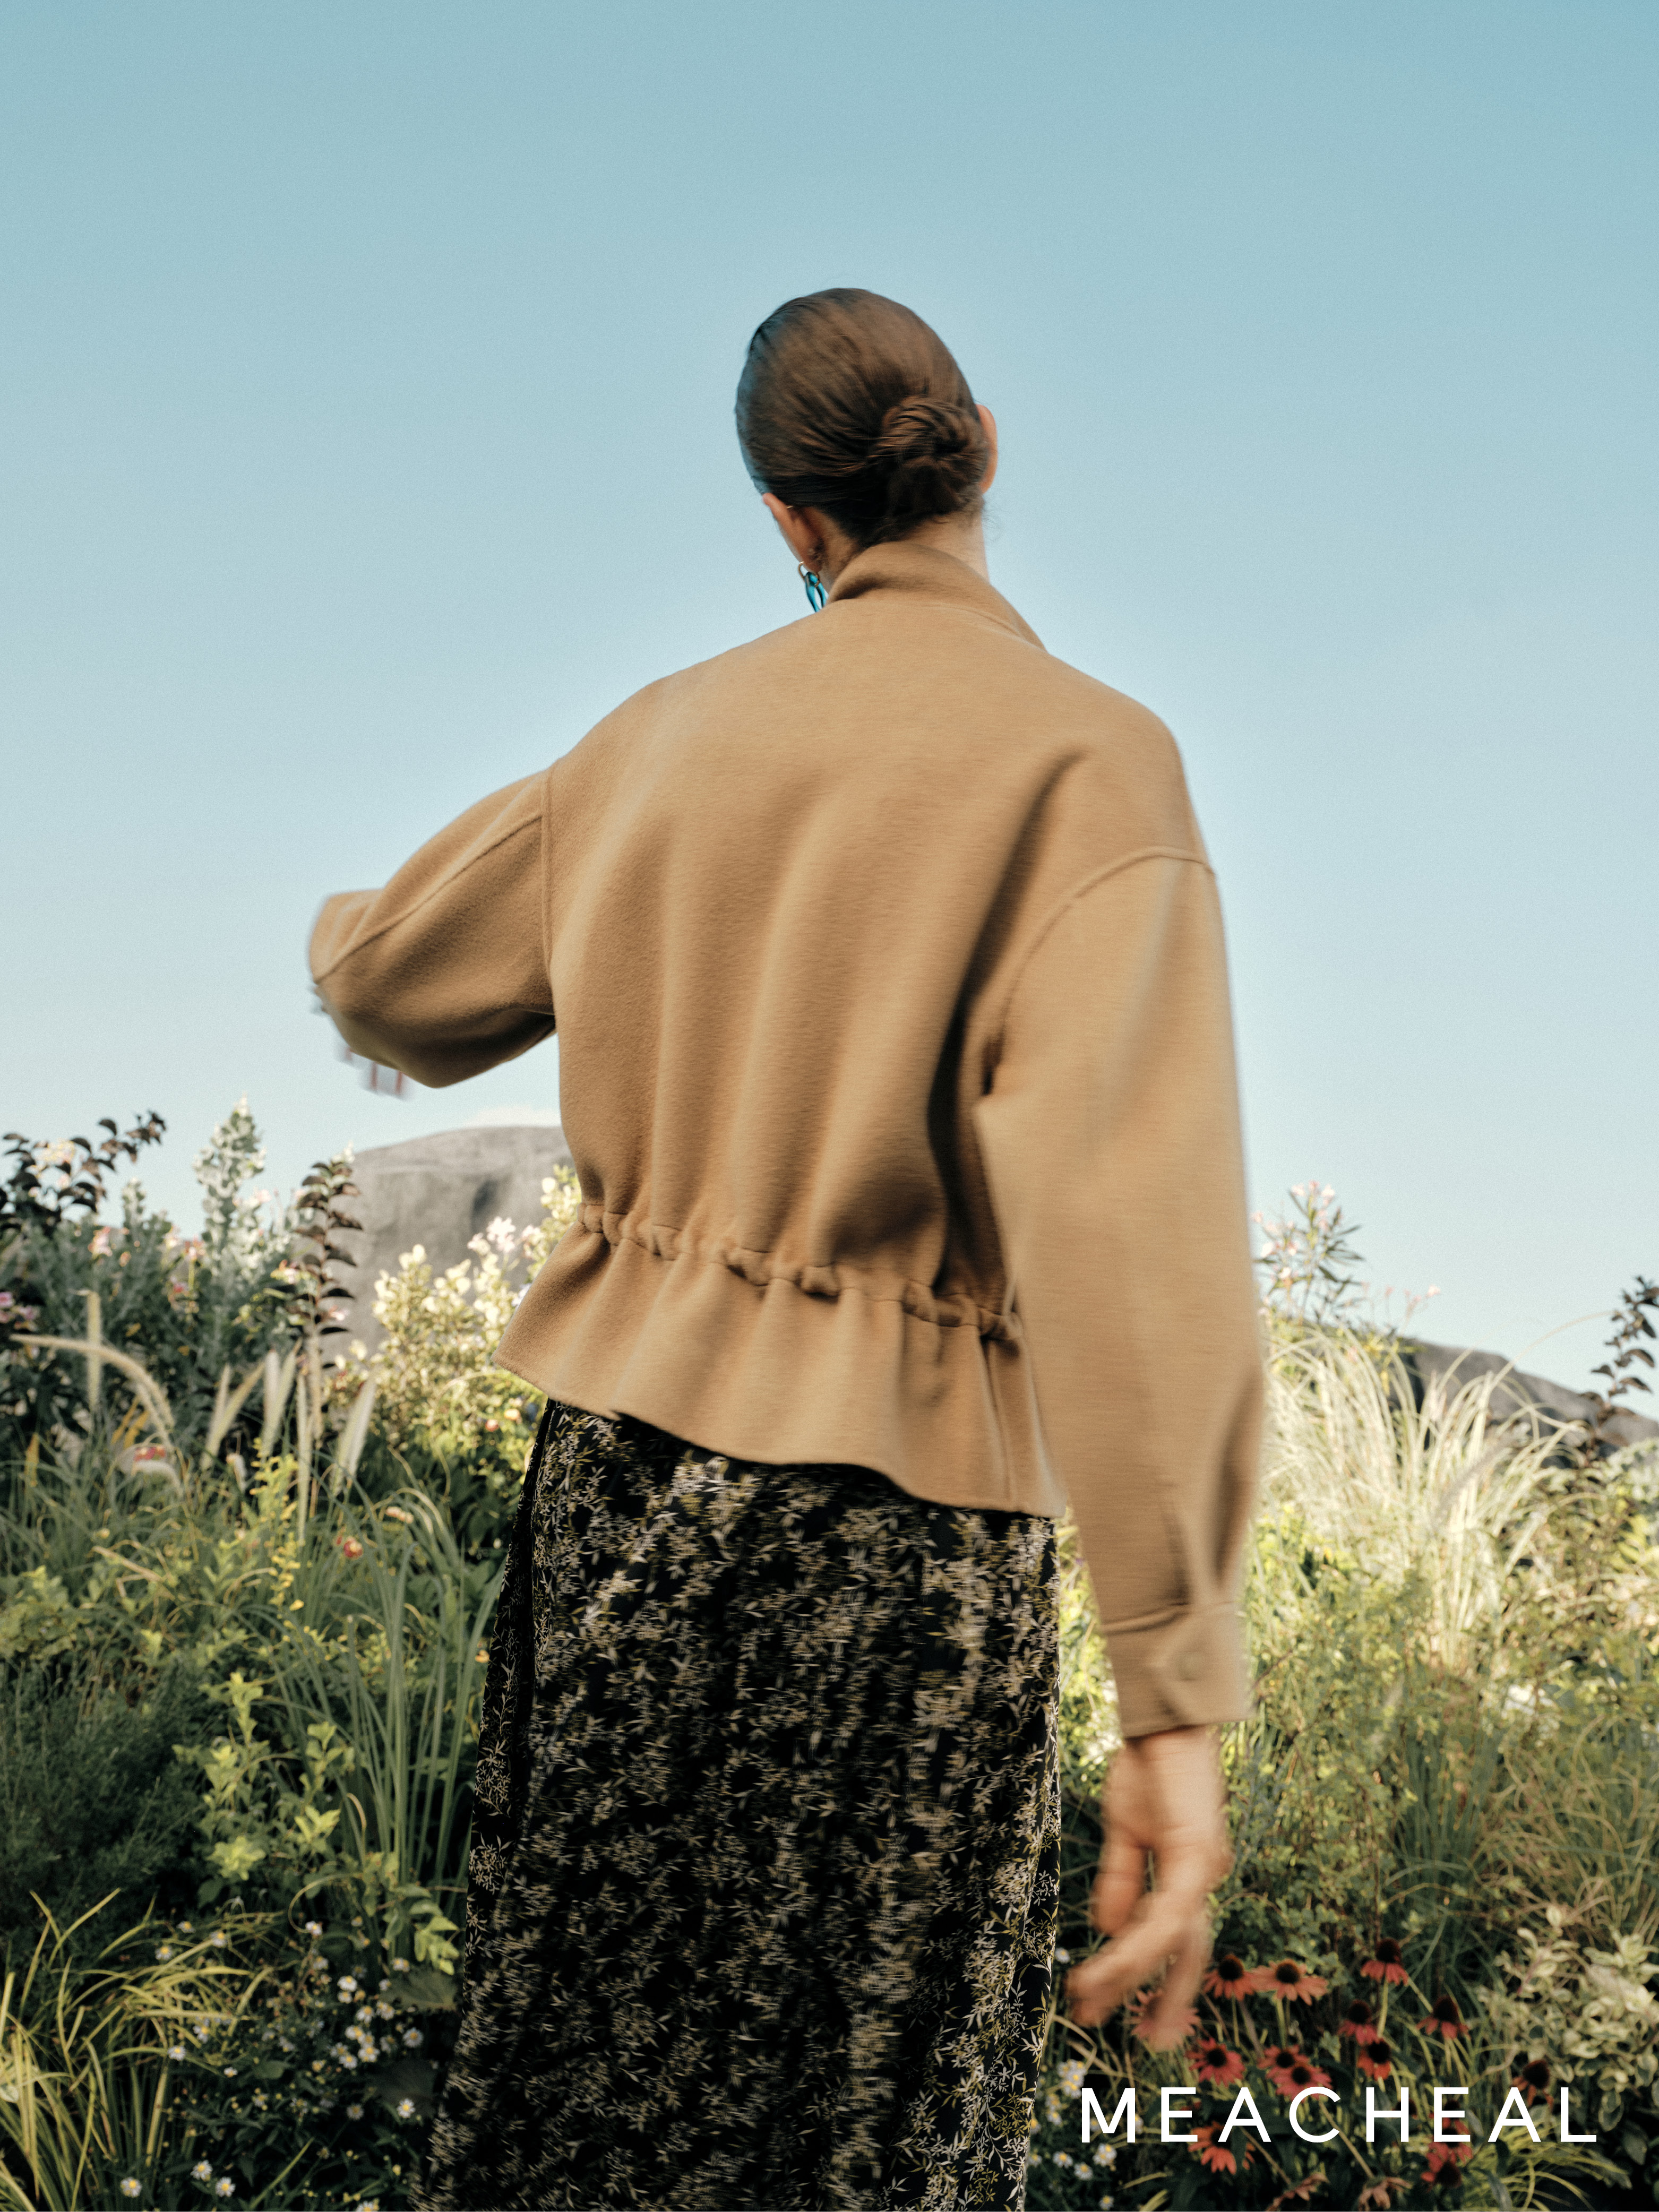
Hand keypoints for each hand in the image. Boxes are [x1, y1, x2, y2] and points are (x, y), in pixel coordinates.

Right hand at [1066, 1724, 1230, 2046]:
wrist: (1161, 1718)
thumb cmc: (1148, 1763)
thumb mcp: (1126, 1829)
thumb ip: (1123, 1881)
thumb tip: (1107, 1930)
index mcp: (1191, 1870)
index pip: (1178, 1938)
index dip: (1157, 1976)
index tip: (1126, 2011)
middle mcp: (1205, 1875)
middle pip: (1190, 1952)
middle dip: (1164, 1998)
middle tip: (1143, 2042)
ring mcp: (1205, 1868)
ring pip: (1170, 1941)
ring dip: (1129, 1975)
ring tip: (1088, 2000)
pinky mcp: (1196, 1856)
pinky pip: (1164, 1916)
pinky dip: (1135, 1942)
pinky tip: (1109, 1961)